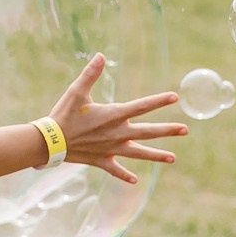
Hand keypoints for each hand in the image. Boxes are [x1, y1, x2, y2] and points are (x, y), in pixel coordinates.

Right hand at [46, 53, 183, 183]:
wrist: (50, 142)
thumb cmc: (63, 114)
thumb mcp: (77, 91)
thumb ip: (91, 73)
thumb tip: (101, 55)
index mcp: (113, 115)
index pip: (142, 106)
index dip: (159, 101)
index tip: (175, 97)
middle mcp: (117, 133)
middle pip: (148, 132)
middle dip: (168, 130)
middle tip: (186, 130)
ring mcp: (111, 149)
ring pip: (139, 153)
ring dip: (156, 156)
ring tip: (173, 158)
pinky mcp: (101, 161)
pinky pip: (116, 170)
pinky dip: (125, 175)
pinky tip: (135, 181)